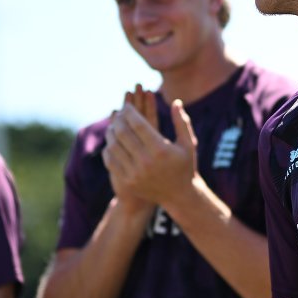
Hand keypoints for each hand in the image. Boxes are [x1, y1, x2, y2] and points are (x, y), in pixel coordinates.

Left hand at [102, 91, 197, 207]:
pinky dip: (109, 149)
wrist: (179, 195)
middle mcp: (146, 162)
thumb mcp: (188, 144)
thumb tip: (175, 102)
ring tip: (114, 127)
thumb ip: (182, 122)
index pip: (138, 124)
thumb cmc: (185, 165)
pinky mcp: (128, 182)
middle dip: (118, 120)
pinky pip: (111, 161)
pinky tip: (112, 142)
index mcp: (161, 149)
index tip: (127, 106)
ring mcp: (135, 173)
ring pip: (114, 146)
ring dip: (111, 133)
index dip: (130, 112)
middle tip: (118, 115)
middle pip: (123, 133)